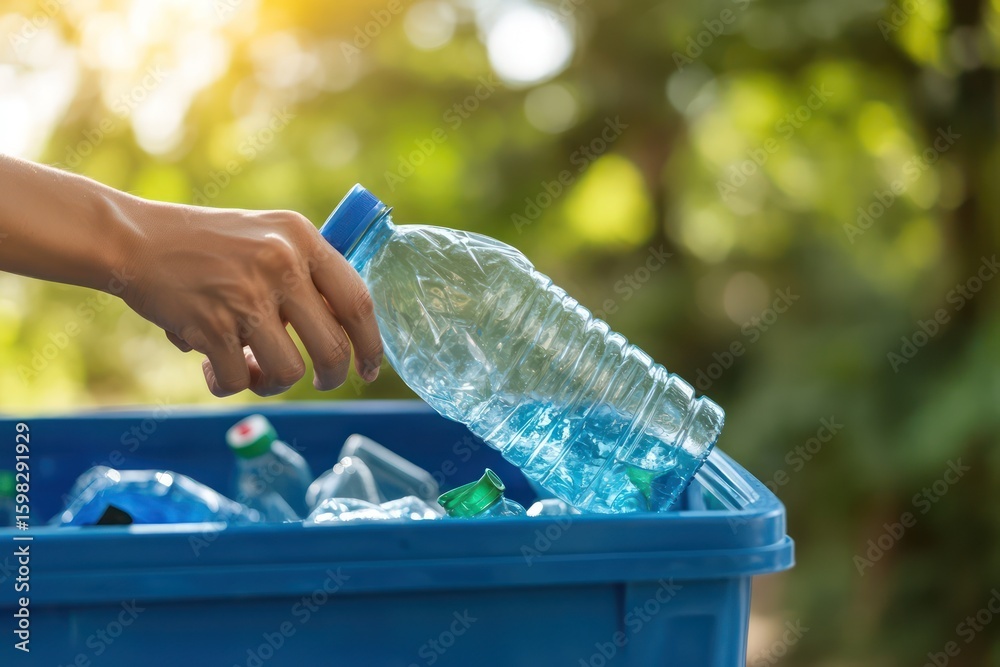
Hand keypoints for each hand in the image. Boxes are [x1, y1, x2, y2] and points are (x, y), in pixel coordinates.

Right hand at [119, 200, 381, 396]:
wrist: (136, 239)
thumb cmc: (208, 244)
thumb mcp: (269, 236)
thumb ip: (308, 272)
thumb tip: (349, 328)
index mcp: (302, 239)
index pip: (358, 302)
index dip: (371, 344)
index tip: (372, 369)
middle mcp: (281, 264)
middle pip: (332, 348)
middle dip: (332, 377)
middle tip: (321, 382)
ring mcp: (246, 296)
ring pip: (289, 371)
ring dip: (273, 383)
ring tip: (252, 368)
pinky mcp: (211, 326)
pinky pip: (238, 381)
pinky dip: (228, 384)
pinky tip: (214, 368)